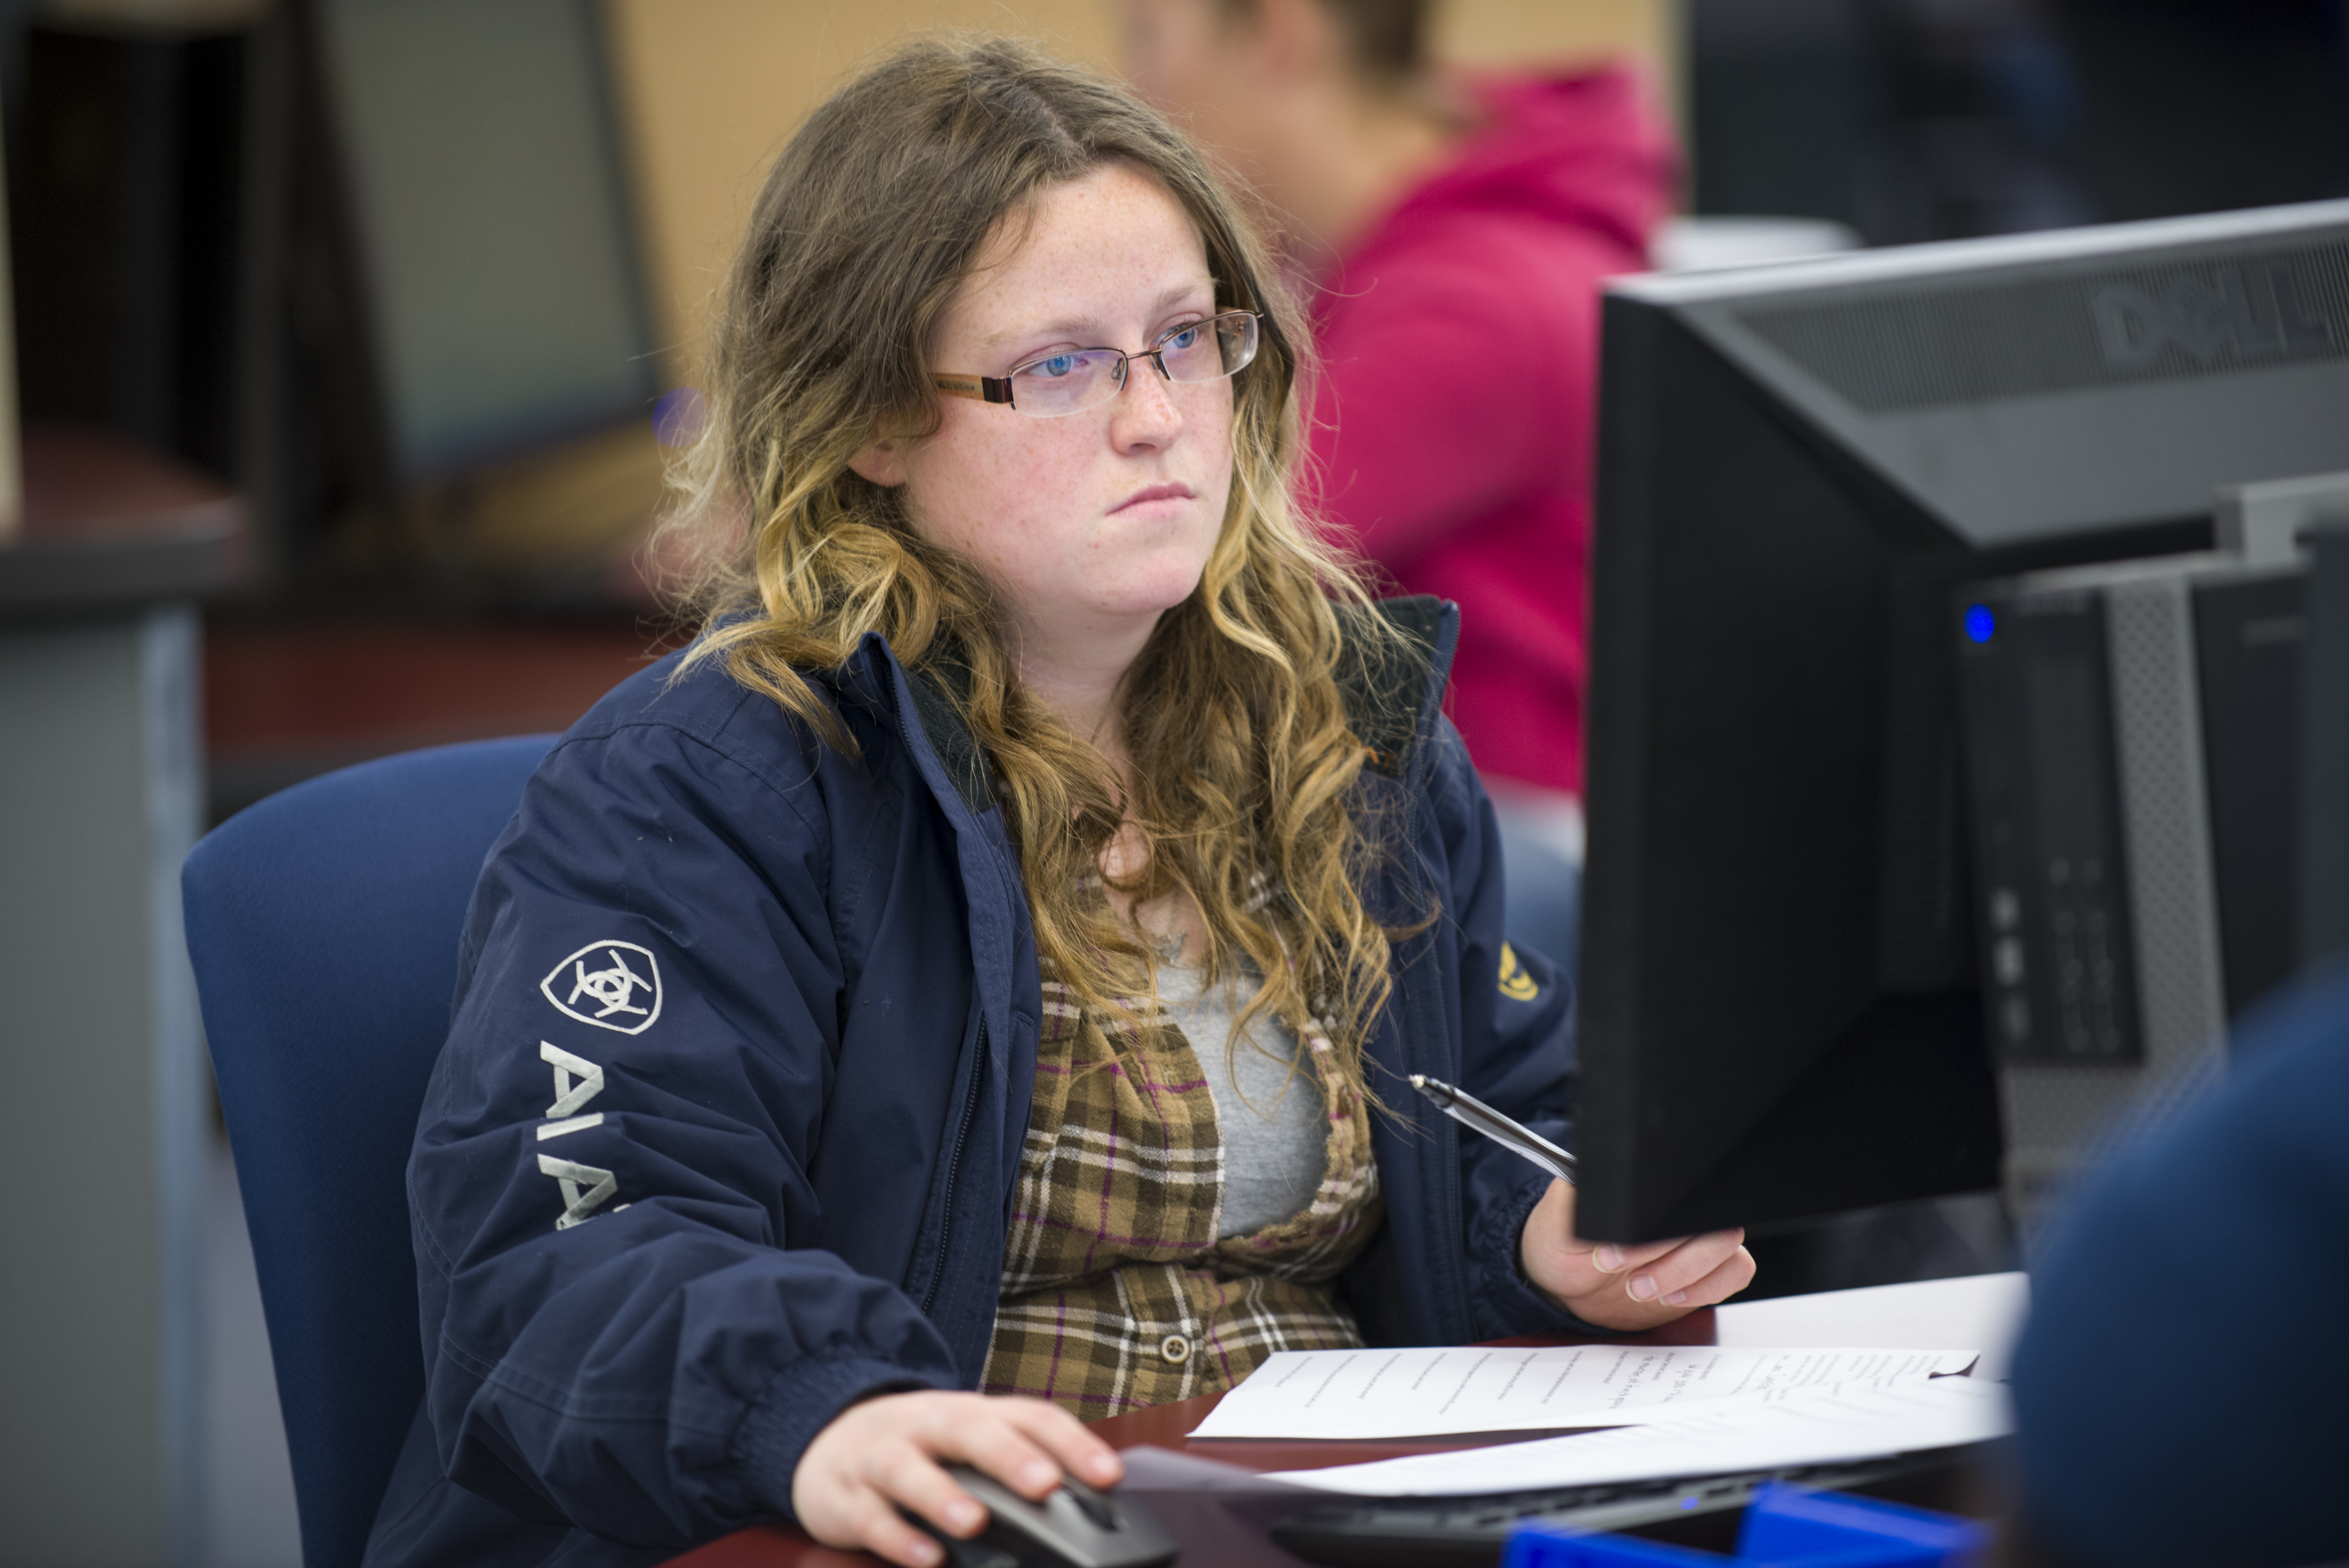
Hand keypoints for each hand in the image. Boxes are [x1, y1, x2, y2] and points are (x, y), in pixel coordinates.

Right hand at [791, 1389, 1123, 1566]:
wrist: (830, 1435)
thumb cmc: (921, 1446)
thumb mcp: (971, 1443)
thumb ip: (1022, 1463)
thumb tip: (1090, 1502)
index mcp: (971, 1414)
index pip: (1028, 1415)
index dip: (1071, 1442)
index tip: (1108, 1476)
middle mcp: (927, 1427)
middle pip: (967, 1429)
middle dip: (1007, 1456)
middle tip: (1043, 1484)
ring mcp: (882, 1457)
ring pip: (907, 1468)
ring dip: (942, 1495)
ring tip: (973, 1522)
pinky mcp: (846, 1495)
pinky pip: (870, 1515)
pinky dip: (897, 1537)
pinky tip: (926, 1557)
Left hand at [1518, 1179, 1755, 1330]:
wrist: (1568, 1284)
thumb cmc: (1563, 1242)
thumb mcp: (1556, 1220)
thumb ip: (1574, 1197)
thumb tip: (1590, 1180)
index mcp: (1646, 1188)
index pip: (1675, 1193)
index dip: (1651, 1232)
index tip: (1613, 1253)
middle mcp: (1678, 1207)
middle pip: (1712, 1223)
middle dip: (1671, 1260)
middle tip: (1631, 1280)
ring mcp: (1696, 1237)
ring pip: (1728, 1248)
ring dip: (1688, 1276)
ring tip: (1642, 1288)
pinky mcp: (1706, 1269)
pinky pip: (1735, 1272)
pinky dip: (1707, 1289)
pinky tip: (1670, 1298)